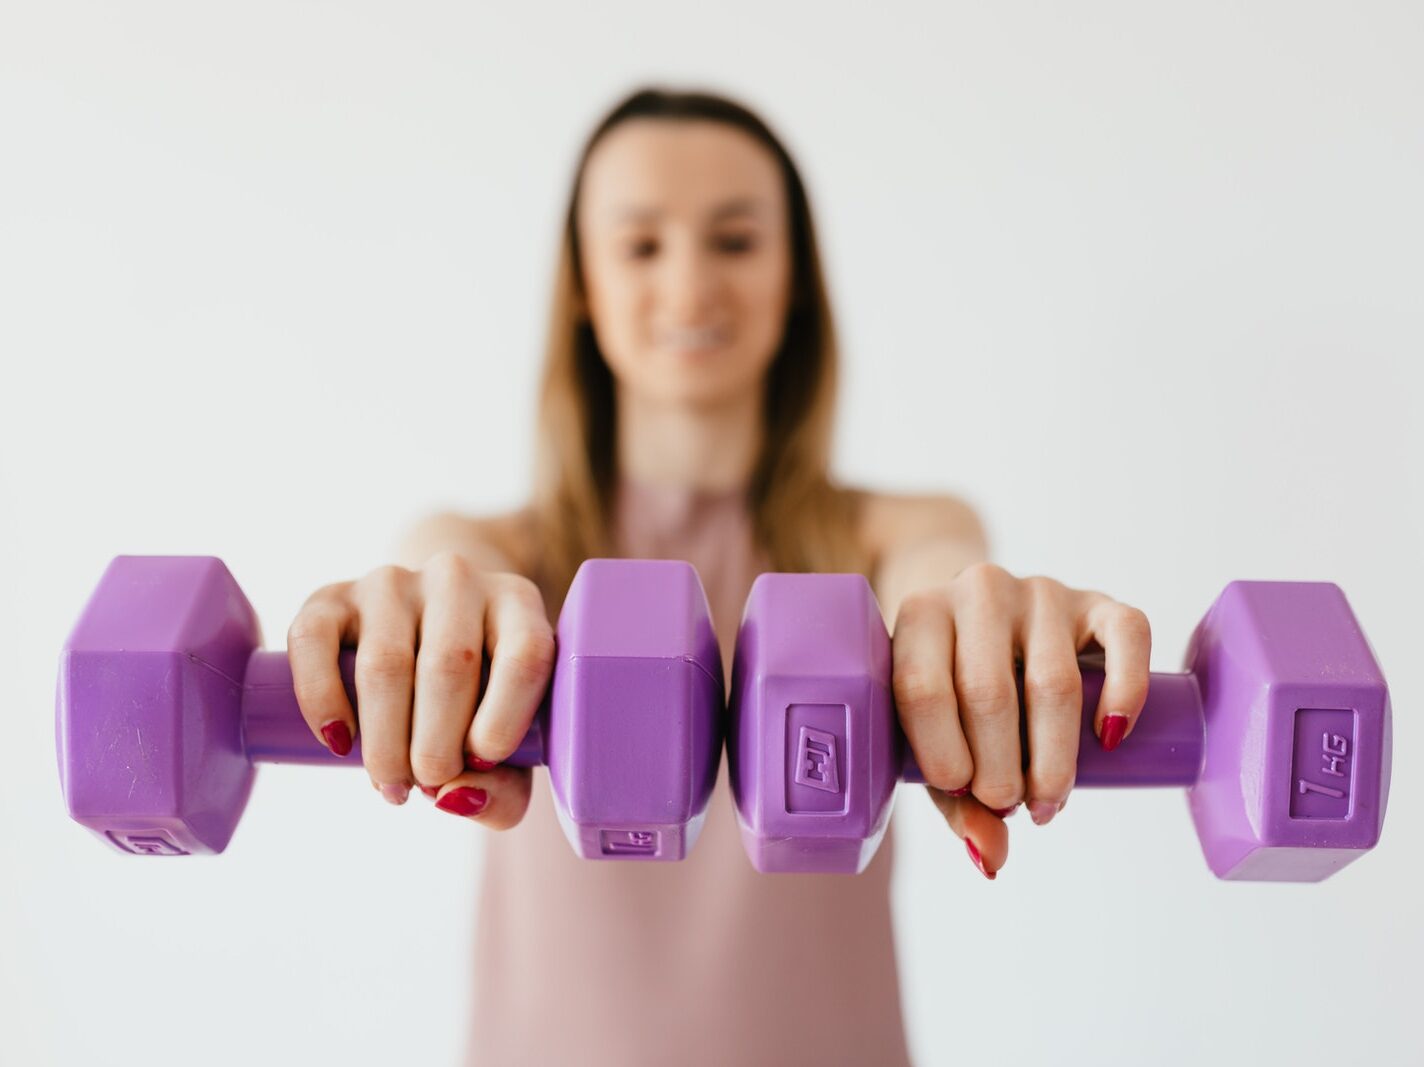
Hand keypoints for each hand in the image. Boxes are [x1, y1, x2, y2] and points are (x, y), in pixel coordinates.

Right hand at [286, 551, 555, 825]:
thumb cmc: (477, 701)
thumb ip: (503, 787)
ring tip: (390, 785)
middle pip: (449, 665)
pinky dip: (321, 700)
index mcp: (517, 604)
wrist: (422, 631)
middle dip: (436, 746)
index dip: (504, 718)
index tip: (482, 761)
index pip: (524, 654)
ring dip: (384, 741)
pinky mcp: (332, 596)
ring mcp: (391, 582)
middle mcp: (457, 580)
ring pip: (384, 663)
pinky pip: (315, 641)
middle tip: (427, 786)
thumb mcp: (508, 743)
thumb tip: (454, 797)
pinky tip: (339, 742)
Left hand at [891, 562, 1150, 877]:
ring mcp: (1041, 592)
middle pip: (989, 691)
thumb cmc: (951, 685)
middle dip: (1000, 767)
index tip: (961, 793)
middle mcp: (978, 592)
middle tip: (1009, 805)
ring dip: (1055, 756)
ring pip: (1053, 680)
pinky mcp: (1098, 602)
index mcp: (920, 616)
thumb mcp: (936, 732)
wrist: (980, 611)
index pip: (922, 688)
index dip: (941, 752)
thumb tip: (991, 859)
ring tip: (1047, 801)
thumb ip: (954, 796)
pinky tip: (1110, 738)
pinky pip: (1126, 636)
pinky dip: (1124, 692)